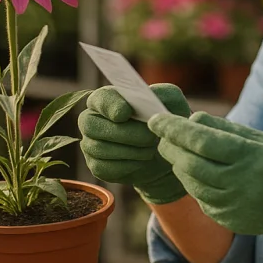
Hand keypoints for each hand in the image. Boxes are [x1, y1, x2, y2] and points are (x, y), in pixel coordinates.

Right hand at [78, 83, 191, 204]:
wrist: (166, 153)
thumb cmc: (165, 120)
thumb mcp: (172, 102)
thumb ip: (162, 94)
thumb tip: (148, 100)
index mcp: (107, 98)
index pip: (98, 99)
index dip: (109, 106)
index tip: (126, 113)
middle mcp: (92, 119)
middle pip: (93, 126)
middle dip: (125, 133)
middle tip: (150, 138)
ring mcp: (91, 144)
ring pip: (100, 148)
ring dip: (131, 151)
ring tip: (151, 149)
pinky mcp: (97, 166)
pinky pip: (105, 168)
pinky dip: (128, 166)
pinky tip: (142, 161)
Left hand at [147, 111, 262, 259]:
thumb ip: (226, 131)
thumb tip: (191, 119)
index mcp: (253, 158)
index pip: (202, 142)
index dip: (175, 130)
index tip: (157, 119)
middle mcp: (243, 185)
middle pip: (191, 164)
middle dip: (170, 147)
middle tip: (160, 133)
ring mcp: (236, 207)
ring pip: (192, 184)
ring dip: (178, 165)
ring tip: (174, 150)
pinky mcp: (232, 221)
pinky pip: (203, 200)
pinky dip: (193, 183)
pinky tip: (193, 171)